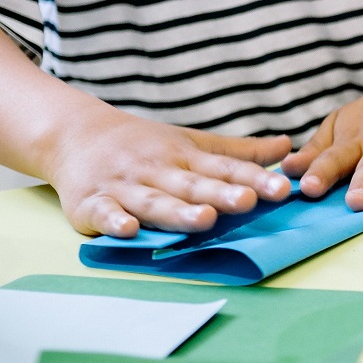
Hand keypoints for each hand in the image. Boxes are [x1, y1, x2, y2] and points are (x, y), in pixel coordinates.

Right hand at [45, 104, 292, 237]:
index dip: (254, 179)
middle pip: (192, 185)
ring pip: (154, 201)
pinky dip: (114, 221)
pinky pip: (103, 213)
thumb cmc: (145, 145)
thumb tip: (288, 147)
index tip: (282, 189)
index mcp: (185, 158)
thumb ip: (240, 153)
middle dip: (221, 194)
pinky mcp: (91, 202)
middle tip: (248, 201)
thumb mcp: (193, 143)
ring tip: (204, 220)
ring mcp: (125, 186)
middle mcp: (158, 171)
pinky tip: (128, 229)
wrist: (74, 133)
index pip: (224, 169)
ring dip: (177, 212)